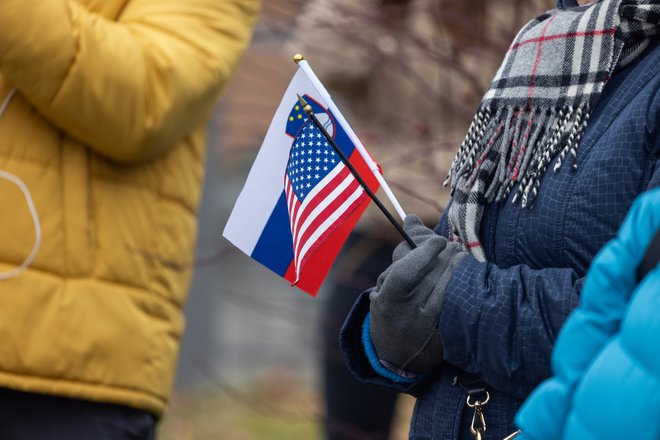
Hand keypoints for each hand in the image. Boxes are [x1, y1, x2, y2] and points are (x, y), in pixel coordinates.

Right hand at [369, 214, 466, 372]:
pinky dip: (463, 288)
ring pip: (447, 291)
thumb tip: (411, 217)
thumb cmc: (393, 307)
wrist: (395, 355)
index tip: (437, 240)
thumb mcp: (387, 283)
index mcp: (386, 301)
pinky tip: (469, 276)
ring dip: (458, 269)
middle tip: (453, 246)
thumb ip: (403, 251)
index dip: (424, 252)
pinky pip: (456, 306)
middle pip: (430, 278)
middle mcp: (405, 317)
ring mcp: (426, 329)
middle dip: (445, 257)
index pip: (405, 272)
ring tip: (461, 256)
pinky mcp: (443, 338)